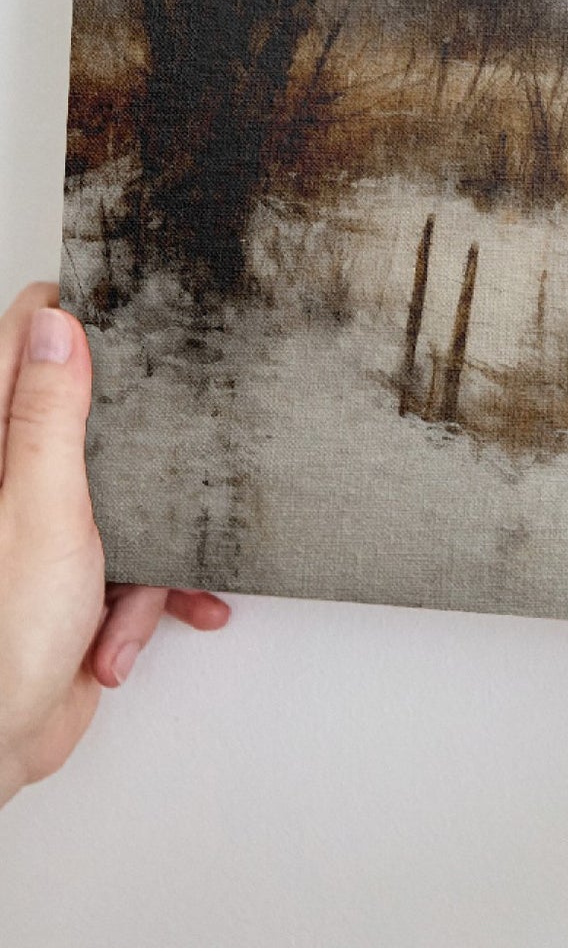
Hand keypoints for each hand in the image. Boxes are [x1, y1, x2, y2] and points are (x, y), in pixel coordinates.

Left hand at [0, 283, 229, 806]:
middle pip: (85, 417)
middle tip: (171, 436)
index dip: (71, 319)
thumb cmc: (2, 639)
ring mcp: (43, 530)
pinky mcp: (73, 576)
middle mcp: (12, 483)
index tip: (124, 308)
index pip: (20, 345)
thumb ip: (48, 417)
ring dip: (152, 547)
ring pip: (127, 494)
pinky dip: (147, 596)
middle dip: (141, 445)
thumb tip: (57, 326)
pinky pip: (135, 560)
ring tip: (140, 589)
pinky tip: (134, 631)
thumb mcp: (42, 510)